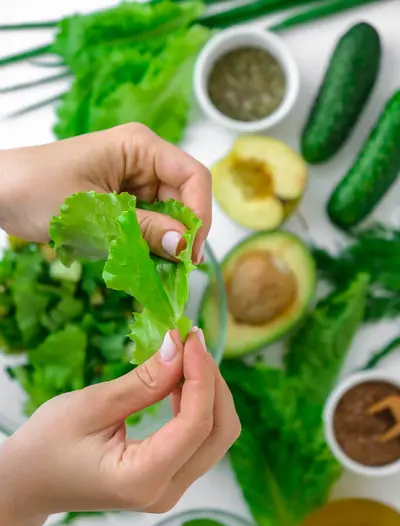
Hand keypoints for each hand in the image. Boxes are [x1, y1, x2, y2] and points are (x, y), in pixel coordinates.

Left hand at [0, 124, 210, 262]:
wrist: (0, 193)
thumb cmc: (37, 189)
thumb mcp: (95, 213)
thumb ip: (143, 229)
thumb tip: (184, 247)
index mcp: (140, 147)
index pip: (192, 176)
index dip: (199, 214)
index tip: (191, 251)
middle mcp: (142, 161)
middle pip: (184, 197)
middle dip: (184, 233)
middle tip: (178, 269)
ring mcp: (133, 182)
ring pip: (169, 215)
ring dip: (167, 243)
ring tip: (160, 271)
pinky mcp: (123, 202)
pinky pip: (149, 224)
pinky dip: (150, 245)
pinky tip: (145, 263)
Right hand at [0, 330, 239, 525]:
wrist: (29, 483)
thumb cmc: (47, 445)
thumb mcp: (92, 406)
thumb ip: (143, 381)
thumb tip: (179, 346)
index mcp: (143, 479)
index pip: (196, 425)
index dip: (202, 376)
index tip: (192, 337)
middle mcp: (166, 491)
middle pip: (220, 432)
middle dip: (213, 383)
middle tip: (191, 343)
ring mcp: (171, 488)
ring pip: (216, 435)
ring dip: (208, 392)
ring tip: (185, 355)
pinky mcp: (169, 477)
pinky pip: (200, 438)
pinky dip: (198, 405)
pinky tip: (180, 381)